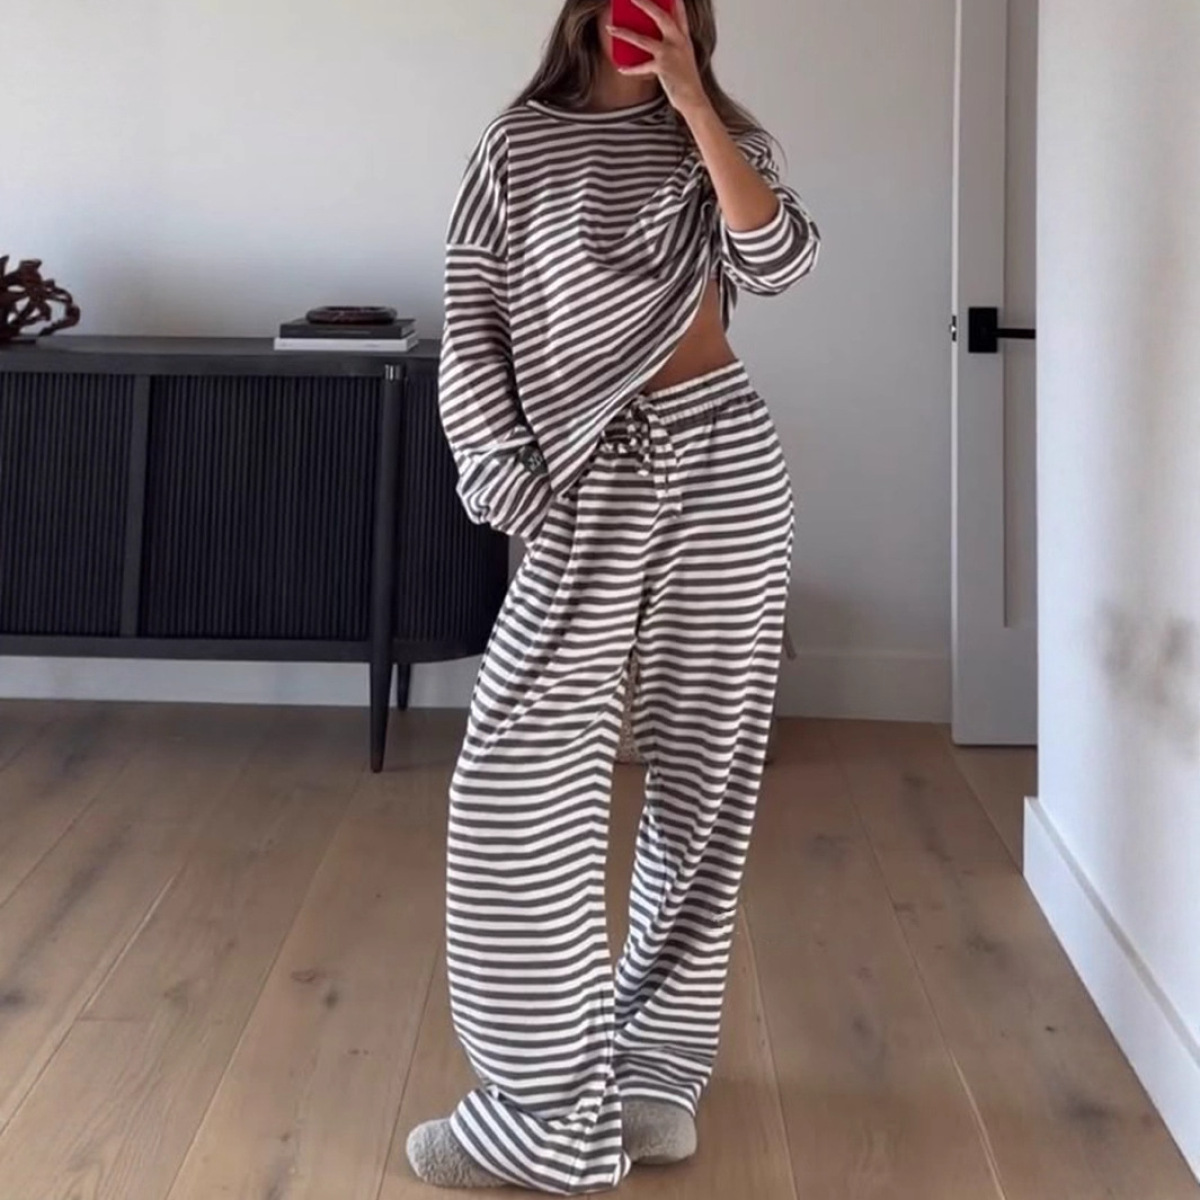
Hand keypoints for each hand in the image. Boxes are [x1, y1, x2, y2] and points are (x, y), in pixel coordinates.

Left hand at [608, 0, 709, 117]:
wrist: (694, 98)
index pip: (680, 14)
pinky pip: (641, 67)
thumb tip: (658, 39)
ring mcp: (670, 54)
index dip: (675, 2)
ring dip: (624, 33)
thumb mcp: (684, 58)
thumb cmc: (687, 81)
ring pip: (643, 40)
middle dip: (646, 4)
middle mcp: (678, 42)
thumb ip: (674, 45)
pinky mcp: (662, 68)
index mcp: (684, 38)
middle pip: (661, 17)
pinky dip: (630, 69)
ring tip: (610, 28)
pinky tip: (621, 69)